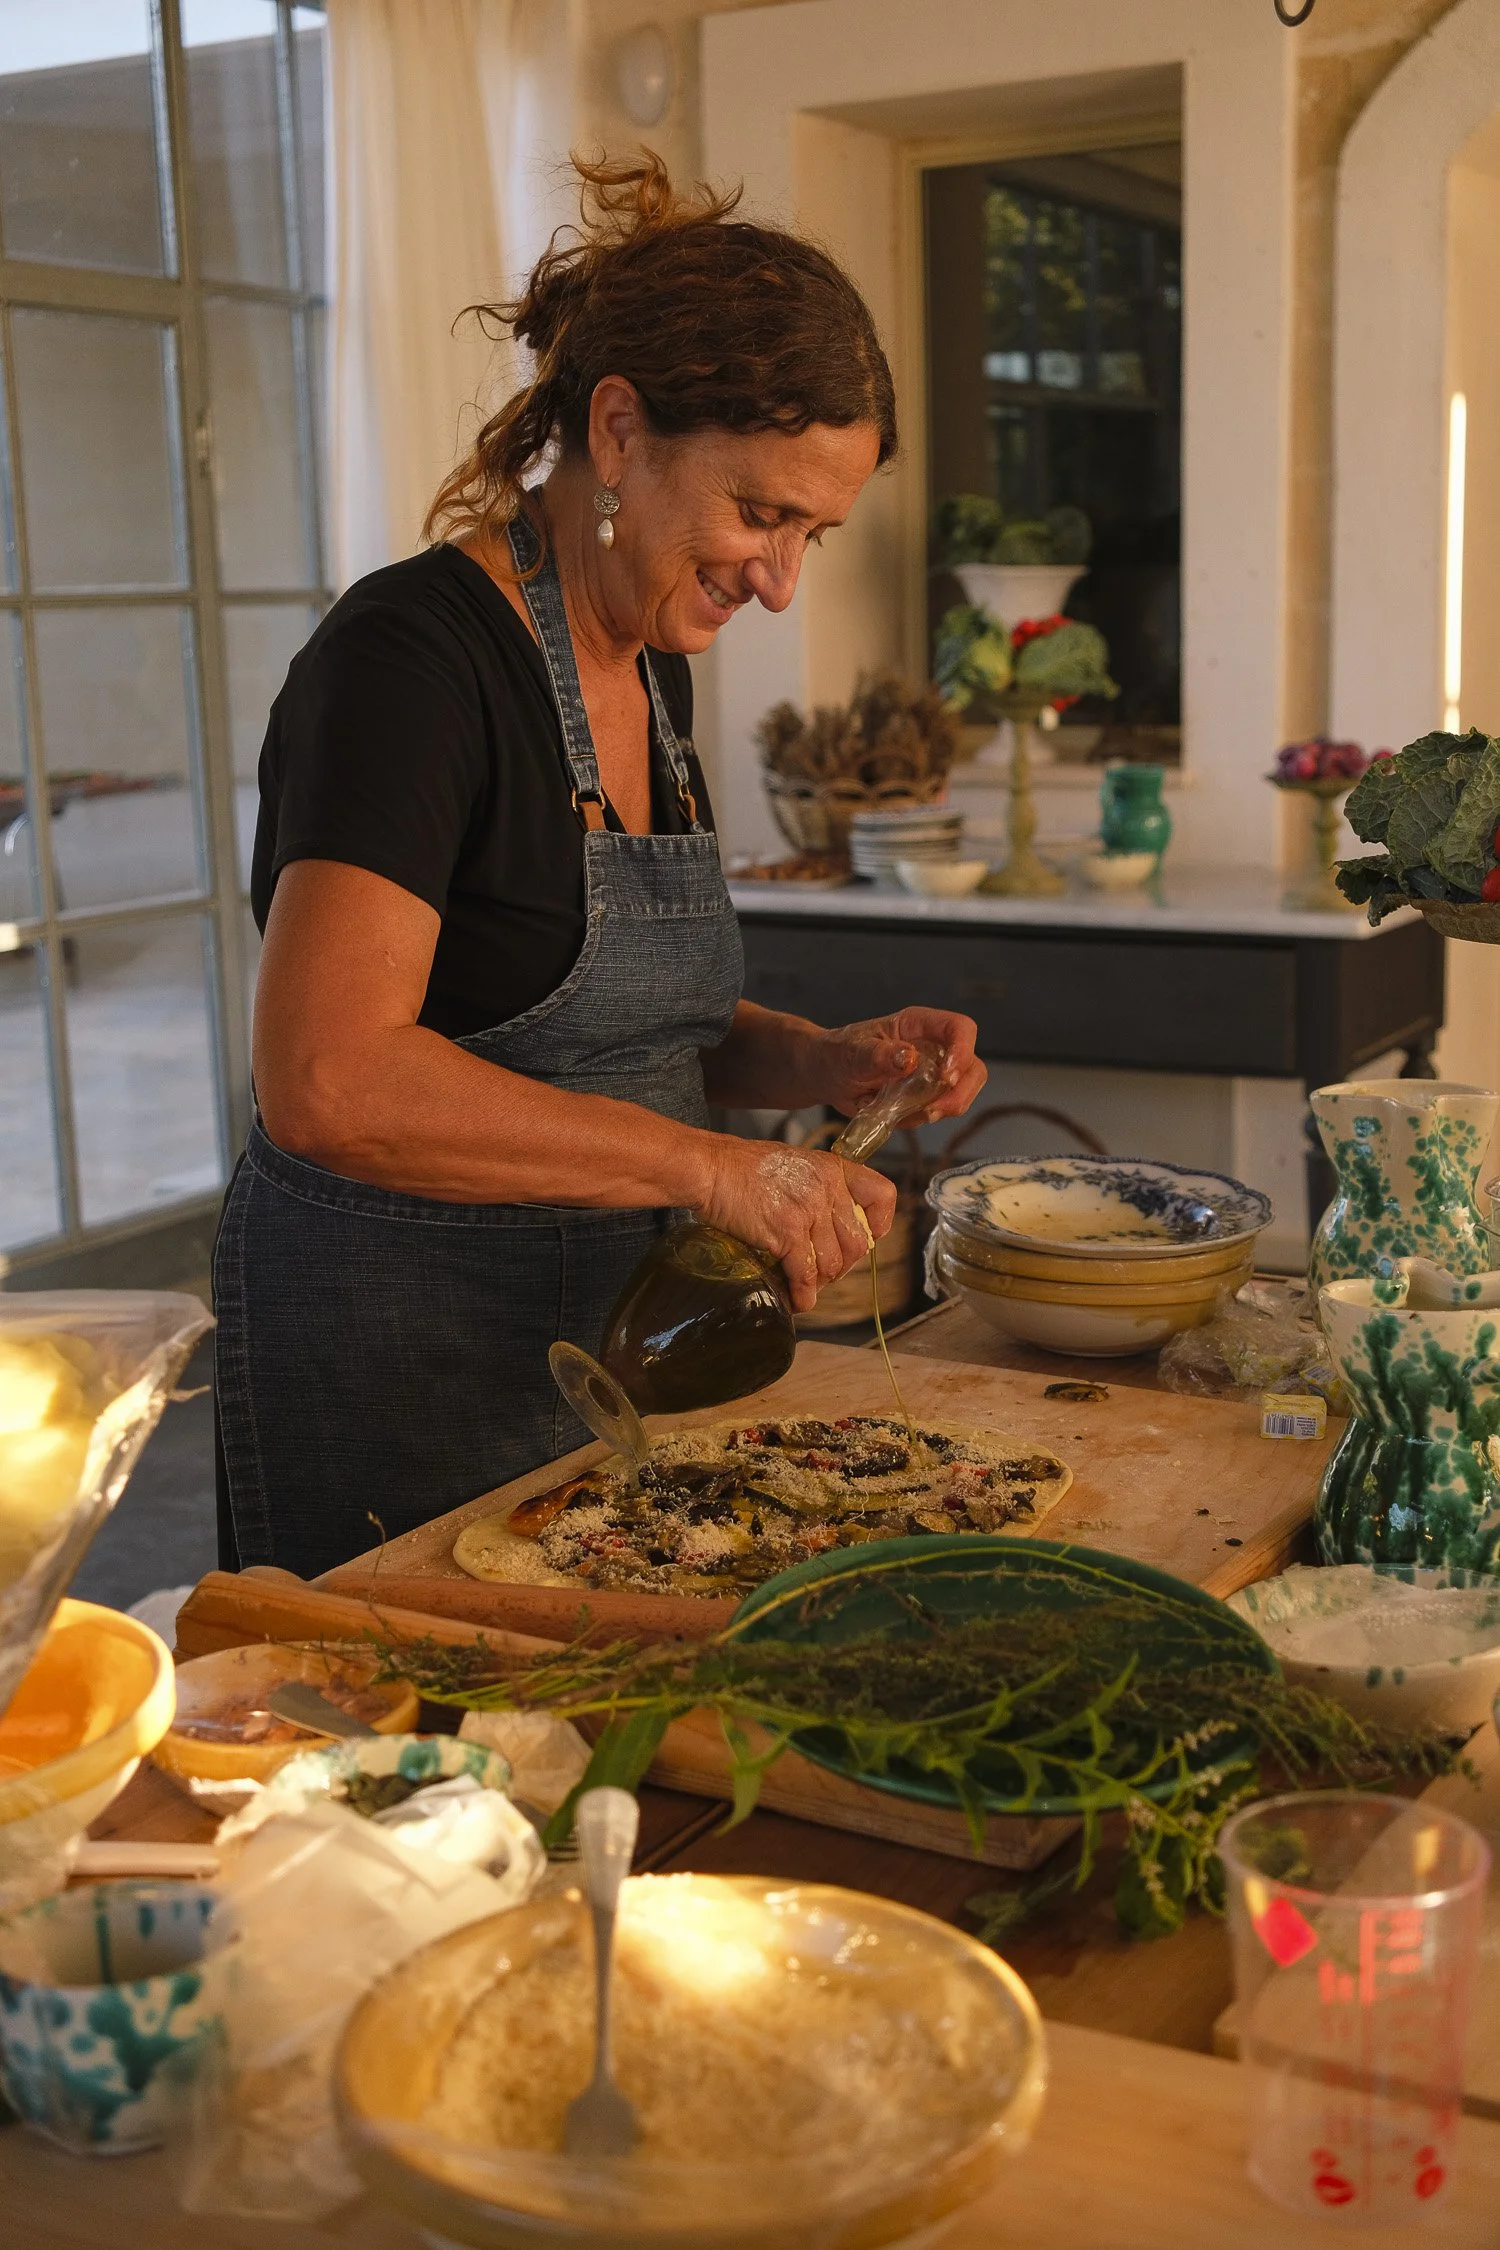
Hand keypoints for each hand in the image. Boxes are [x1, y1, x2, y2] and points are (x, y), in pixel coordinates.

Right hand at [694, 1136, 897, 1313]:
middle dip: (842, 1265)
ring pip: (833, 1264)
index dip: (879, 1224)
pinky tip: (795, 1300)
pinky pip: (805, 1273)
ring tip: (804, 1284)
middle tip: (822, 1271)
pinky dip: (802, 1294)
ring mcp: (809, 1210)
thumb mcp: (794, 1164)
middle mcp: (827, 1188)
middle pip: (858, 1244)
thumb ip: (819, 1189)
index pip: (882, 1196)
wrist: (710, 1169)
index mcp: (834, 1168)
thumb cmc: (742, 1168)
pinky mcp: (787, 1232)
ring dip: (820, 1282)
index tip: (866, 1238)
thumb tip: (830, 1224)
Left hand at [819, 1007, 986, 1125]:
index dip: (962, 1052)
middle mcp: (932, 1047)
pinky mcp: (925, 1096)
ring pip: (960, 1093)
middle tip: (933, 1110)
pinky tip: (892, 1114)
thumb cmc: (836, 1054)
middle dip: (959, 1092)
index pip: (960, 1029)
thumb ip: (877, 1055)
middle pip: (972, 1067)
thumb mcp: (851, 1053)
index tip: (945, 1077)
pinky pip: (936, 1111)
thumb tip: (907, 1058)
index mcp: (918, 1025)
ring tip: (901, 1112)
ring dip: (937, 1109)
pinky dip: (918, 1119)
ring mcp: (932, 1073)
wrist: (825, 1075)